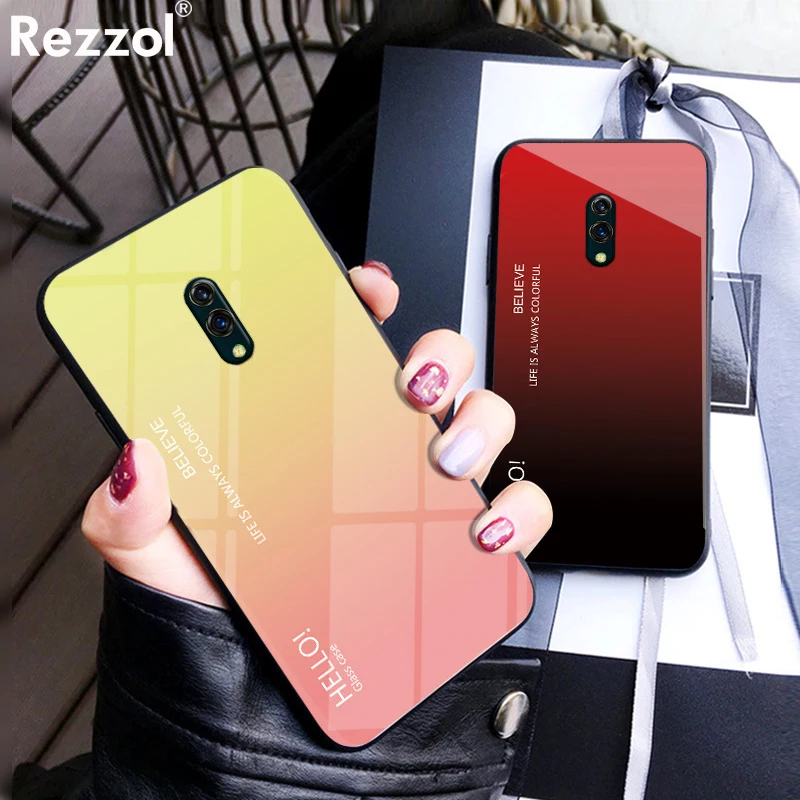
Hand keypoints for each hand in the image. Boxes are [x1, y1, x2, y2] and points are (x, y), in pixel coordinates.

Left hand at [82, 261, 552, 605]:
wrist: (259, 706)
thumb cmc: (217, 621)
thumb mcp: (159, 560)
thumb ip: (131, 512)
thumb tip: (135, 460)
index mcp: (304, 434)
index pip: (340, 343)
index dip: (360, 298)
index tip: (364, 286)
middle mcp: (369, 456)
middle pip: (428, 369)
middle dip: (436, 354)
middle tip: (408, 381)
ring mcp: (418, 498)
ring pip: (481, 424)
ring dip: (478, 424)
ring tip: (441, 458)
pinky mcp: (456, 550)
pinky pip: (514, 512)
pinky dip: (516, 511)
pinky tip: (481, 528)